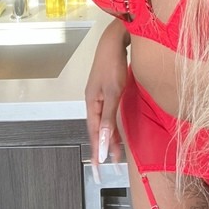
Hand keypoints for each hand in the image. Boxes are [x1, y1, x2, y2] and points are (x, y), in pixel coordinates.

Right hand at [84, 18, 129, 166]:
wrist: (115, 40)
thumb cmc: (114, 64)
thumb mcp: (113, 92)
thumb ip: (108, 116)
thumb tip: (102, 139)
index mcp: (91, 102)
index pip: (93, 132)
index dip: (96, 150)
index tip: (98, 168)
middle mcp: (93, 100)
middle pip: (98, 128)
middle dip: (104, 146)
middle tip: (112, 163)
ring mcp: (99, 94)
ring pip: (104, 120)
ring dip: (109, 135)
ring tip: (117, 151)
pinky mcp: (107, 88)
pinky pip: (109, 111)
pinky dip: (112, 123)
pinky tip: (116, 127)